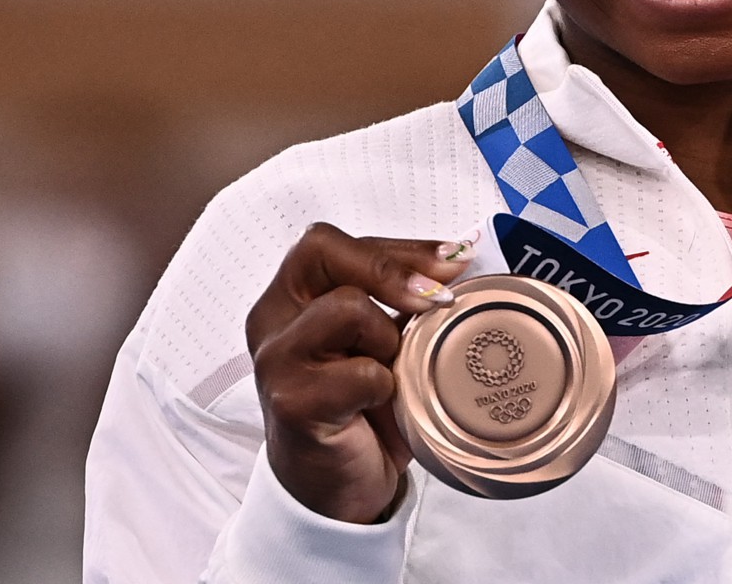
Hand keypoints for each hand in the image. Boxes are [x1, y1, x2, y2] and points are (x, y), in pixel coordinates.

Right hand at [244, 223, 472, 522]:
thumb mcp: (384, 340)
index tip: (452, 261)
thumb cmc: (362, 408)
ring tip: (390, 370)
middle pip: (323, 252)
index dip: (396, 247)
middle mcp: (271, 320)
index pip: (330, 242)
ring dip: (387, 336)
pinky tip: (381, 404)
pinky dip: (385, 385)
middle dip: (393, 271)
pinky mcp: (290, 402)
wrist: (338, 489)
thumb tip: (460, 256)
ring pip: (345, 307)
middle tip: (438, 299)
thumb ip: (404, 299)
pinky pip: (359, 372)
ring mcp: (275, 360)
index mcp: (290, 297)